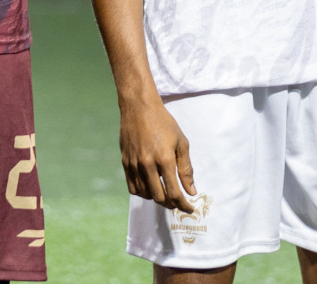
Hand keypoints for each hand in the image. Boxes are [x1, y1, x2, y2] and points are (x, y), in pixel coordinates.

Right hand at [119, 96, 195, 212]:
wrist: (139, 107)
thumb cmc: (164, 123)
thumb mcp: (181, 142)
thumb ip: (186, 169)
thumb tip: (191, 191)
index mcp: (164, 159)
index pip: (174, 193)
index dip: (183, 205)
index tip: (189, 208)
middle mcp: (148, 164)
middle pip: (159, 197)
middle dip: (171, 204)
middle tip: (178, 202)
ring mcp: (134, 164)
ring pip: (145, 194)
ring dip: (157, 198)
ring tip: (165, 193)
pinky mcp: (125, 162)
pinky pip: (132, 187)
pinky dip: (143, 193)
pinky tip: (151, 188)